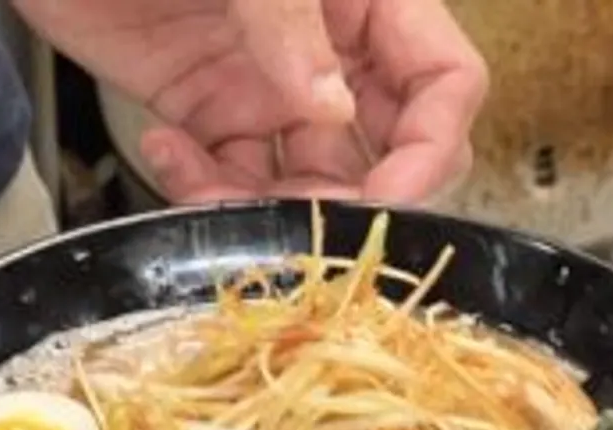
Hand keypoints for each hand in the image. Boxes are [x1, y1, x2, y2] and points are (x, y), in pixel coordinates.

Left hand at [16, 0, 487, 203]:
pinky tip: (167, 150)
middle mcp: (331, 49)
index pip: (444, 83)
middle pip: (388, 150)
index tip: (388, 200)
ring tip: (216, 189)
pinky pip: (229, 176)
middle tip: (305, 222)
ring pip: (308, 182)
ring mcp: (270, 84)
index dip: (430, 149)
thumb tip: (329, 110)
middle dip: (355, 200)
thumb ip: (285, 24)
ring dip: (271, 209)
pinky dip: (201, 187)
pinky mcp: (207, 110)